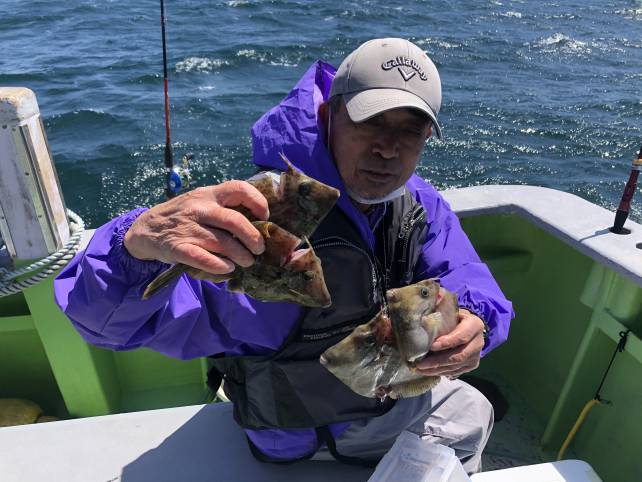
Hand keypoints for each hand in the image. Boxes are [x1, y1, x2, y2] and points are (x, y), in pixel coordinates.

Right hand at [124, 181, 269, 273]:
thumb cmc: (184, 216)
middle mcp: (199, 208)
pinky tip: (228, 268)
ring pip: (224, 243)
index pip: (239, 189)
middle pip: (235, 221)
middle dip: (253, 239)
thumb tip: (258, 221)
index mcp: (209, 194)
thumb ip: (224, 206)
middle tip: (258, 249)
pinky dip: (220, 265)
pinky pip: (204, 259)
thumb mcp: (201, 201)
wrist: (146, 228)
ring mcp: (188, 228)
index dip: (258, 202)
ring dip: (241, 256)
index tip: (264, 217)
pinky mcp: (178, 248)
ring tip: (246, 261)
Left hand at [414, 309, 484, 377]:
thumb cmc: (456, 316)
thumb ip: (442, 303)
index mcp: (474, 325)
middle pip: (458, 355)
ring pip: (456, 366)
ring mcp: (476, 356)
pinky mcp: (472, 365)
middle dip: (437, 361)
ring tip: (420, 369)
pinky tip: (428, 372)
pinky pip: (456, 372)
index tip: (432, 346)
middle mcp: (478, 342)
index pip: (461, 336)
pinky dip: (441, 372)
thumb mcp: (452, 308)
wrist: (471, 327)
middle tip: (420, 364)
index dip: (447, 342)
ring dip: (436, 369)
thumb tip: (431, 294)